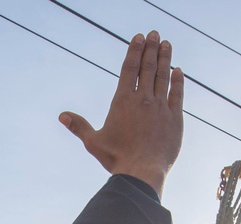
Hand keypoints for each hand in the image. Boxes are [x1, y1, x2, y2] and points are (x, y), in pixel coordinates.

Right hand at [59, 30, 183, 196]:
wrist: (142, 172)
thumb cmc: (116, 158)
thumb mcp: (93, 142)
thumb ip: (79, 126)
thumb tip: (62, 116)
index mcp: (123, 101)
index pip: (130, 69)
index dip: (135, 51)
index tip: (139, 37)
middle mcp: (143, 100)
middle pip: (148, 67)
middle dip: (151, 48)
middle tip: (154, 34)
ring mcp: (161, 108)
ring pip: (163, 77)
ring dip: (165, 58)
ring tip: (166, 44)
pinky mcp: (174, 119)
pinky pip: (177, 95)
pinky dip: (177, 81)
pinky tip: (178, 71)